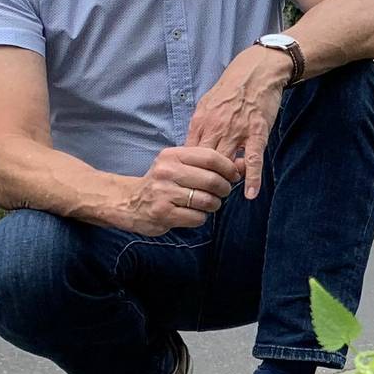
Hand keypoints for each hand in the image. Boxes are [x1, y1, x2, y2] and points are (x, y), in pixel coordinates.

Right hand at [120, 145, 240, 235]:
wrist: (128, 202)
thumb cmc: (163, 183)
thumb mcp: (182, 166)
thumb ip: (213, 164)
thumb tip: (245, 165)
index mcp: (172, 155)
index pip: (211, 157)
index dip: (229, 168)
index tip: (233, 176)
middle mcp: (167, 172)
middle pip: (213, 180)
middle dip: (224, 189)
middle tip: (222, 193)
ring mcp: (164, 193)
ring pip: (207, 201)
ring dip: (214, 205)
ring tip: (207, 204)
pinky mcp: (163, 213)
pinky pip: (197, 217)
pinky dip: (201, 217)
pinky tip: (192, 213)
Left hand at [186, 46, 290, 197]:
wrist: (256, 72)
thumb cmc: (231, 88)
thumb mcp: (206, 104)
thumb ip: (199, 126)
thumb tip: (191, 145)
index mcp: (201, 122)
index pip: (190, 154)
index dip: (191, 170)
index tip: (193, 180)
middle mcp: (216, 129)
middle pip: (205, 163)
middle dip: (206, 179)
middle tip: (208, 191)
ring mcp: (236, 132)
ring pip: (227, 164)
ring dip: (226, 180)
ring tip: (226, 190)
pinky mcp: (256, 134)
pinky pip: (253, 160)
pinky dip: (252, 178)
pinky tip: (251, 194)